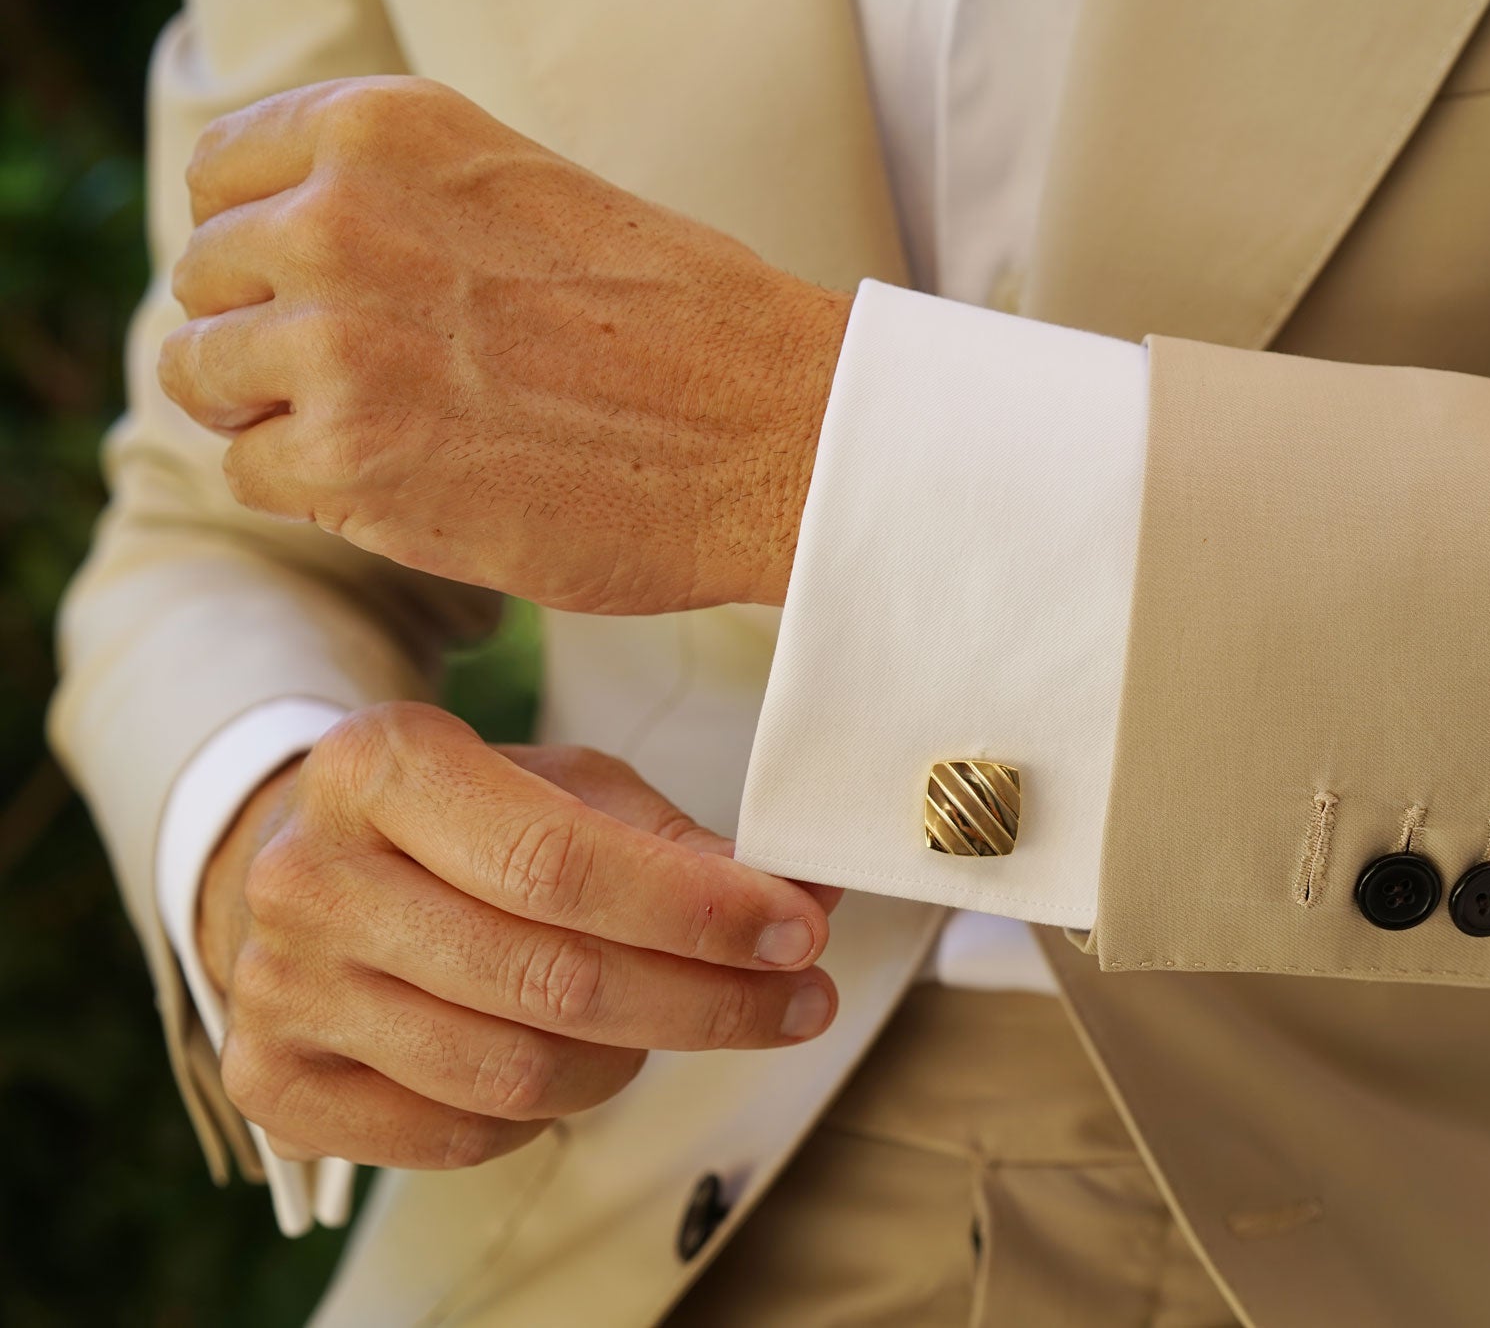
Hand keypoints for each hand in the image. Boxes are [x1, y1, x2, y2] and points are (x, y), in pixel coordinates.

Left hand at [158, 76, 849, 614]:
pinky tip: (408, 483)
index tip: (316, 294)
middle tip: (370, 383)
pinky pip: (250, 472)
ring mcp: (333, 340)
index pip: (223, 175)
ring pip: (202, 375)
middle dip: (267, 334)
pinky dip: (314, 490)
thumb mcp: (528, 196)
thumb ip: (402, 207)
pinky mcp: (349, 460)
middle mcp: (337, 215)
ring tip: (384, 434)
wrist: (776, 433)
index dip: (260, 247)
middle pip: (206, 278)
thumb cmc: (685, 327)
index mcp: (385, 131)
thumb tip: (293, 262)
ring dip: (276, 413)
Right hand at [195, 702, 840, 1168]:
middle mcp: (309, 876)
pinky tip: (580, 1061)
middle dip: (705, 1000)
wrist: (316, 868)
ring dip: (631, 1057)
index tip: (799, 932)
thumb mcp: (562, 786)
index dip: (695, 911)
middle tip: (799, 1001)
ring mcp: (279, 986)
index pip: (559, 861)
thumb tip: (805, 896)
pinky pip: (460, 1135)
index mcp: (378, 764)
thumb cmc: (462, 820)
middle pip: (549, 978)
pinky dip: (547, 1115)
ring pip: (515, 1071)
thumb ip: (676, 841)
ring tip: (676, 1018)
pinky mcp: (274, 1082)